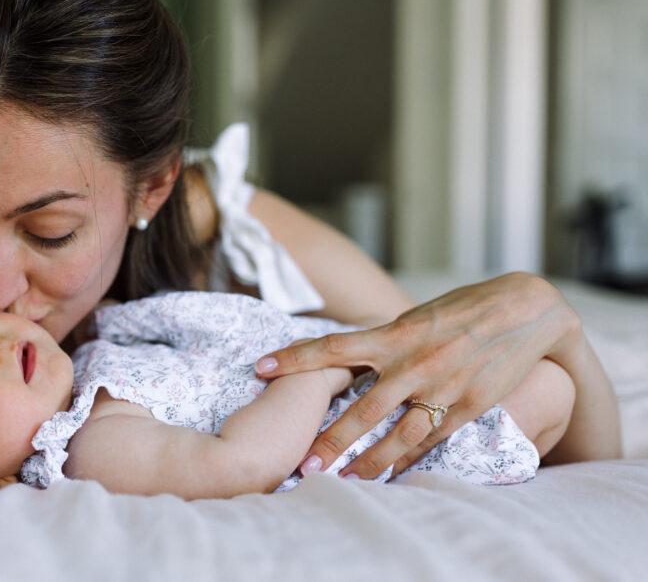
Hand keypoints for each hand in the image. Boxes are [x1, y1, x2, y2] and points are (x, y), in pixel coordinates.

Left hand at [256, 273, 591, 477]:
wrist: (524, 311)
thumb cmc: (463, 307)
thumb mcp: (416, 315)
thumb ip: (383, 337)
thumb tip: (348, 350)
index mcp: (395, 334)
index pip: (333, 347)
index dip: (296, 357)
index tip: (261, 366)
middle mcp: (414, 364)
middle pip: (362, 409)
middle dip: (331, 438)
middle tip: (303, 462)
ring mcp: (441, 388)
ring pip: (398, 434)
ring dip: (370, 461)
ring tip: (344, 480)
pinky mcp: (468, 406)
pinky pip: (432, 439)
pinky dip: (410, 458)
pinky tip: (391, 473)